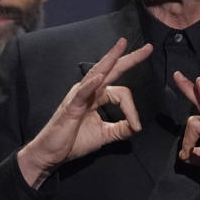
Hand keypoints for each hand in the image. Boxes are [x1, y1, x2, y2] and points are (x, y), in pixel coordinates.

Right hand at [19, 38, 152, 187]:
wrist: (52, 153)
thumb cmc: (73, 142)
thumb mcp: (104, 135)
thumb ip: (121, 129)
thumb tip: (137, 127)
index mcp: (97, 96)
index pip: (122, 93)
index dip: (132, 109)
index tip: (136, 126)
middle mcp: (89, 91)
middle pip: (112, 70)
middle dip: (129, 58)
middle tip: (148, 48)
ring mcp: (78, 96)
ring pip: (97, 73)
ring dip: (110, 59)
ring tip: (121, 46)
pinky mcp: (71, 107)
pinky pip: (82, 93)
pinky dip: (91, 84)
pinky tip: (100, 78)